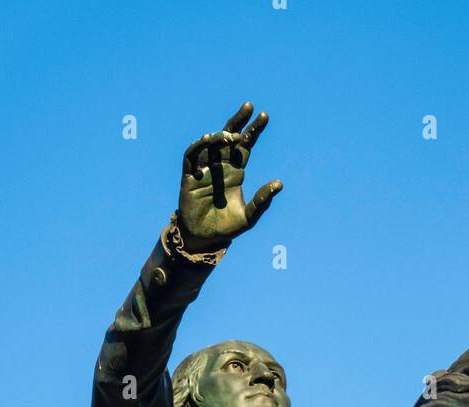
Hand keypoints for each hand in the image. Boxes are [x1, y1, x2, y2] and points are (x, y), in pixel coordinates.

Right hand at [177, 101, 281, 251]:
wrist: (204, 238)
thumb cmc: (228, 226)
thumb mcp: (249, 216)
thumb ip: (262, 201)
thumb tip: (279, 184)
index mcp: (237, 170)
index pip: (246, 145)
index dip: (254, 130)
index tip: (264, 116)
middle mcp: (221, 165)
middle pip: (230, 137)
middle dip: (239, 121)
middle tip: (249, 107)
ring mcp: (204, 168)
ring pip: (211, 143)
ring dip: (219, 136)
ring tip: (230, 135)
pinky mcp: (189, 175)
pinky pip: (191, 155)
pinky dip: (198, 146)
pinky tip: (206, 140)